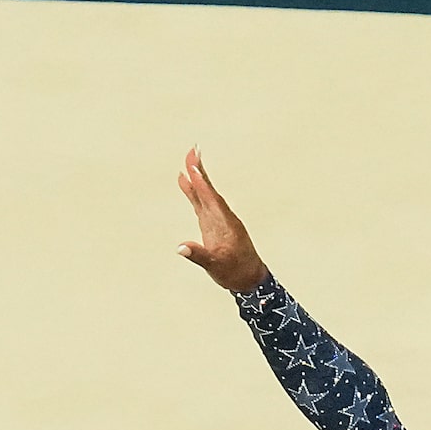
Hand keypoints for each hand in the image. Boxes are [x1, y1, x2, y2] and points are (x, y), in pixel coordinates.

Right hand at [177, 148, 269, 292]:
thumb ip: (199, 256)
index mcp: (226, 223)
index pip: (211, 199)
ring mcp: (217, 219)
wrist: (248, 279)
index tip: (194, 167)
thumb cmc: (235, 272)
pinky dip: (193, 191)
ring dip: (197, 176)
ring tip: (188, 158)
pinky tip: (185, 180)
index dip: (202, 184)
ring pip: (205, 193)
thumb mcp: (216, 266)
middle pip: (209, 189)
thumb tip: (181, 248)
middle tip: (192, 150)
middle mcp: (222, 217)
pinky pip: (201, 202)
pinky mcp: (212, 224)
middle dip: (200, 171)